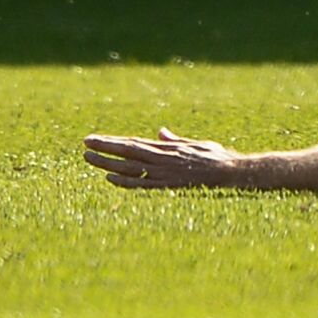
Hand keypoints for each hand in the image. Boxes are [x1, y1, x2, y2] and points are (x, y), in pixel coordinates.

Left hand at [84, 127, 241, 188]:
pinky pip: (143, 184)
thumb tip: (160, 131)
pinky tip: (110, 179)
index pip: (134, 143)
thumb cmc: (217, 157)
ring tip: (89, 158)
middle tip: (85, 144)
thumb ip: (175, 140)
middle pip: (128, 152)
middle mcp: (163, 158)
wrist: (232, 172)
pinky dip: (125, 181)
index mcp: (169, 148)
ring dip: (108, 163)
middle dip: (105, 147)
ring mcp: (165, 172)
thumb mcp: (196, 144)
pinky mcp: (169, 186)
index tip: (94, 138)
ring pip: (130, 167)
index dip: (112, 141)